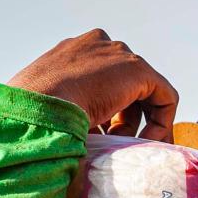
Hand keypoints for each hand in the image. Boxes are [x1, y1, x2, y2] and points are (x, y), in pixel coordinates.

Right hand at [8, 29, 178, 141]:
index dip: (108, 116)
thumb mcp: (50, 112)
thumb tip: (82, 138)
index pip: (101, 83)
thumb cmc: (33, 120)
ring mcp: (116, 54)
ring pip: (146, 92)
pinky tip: (148, 144)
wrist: (35, 111)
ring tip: (131, 151)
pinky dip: (161, 122)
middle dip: (126, 121)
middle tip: (123, 148)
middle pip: (125, 86)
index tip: (106, 141)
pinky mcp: (136, 69)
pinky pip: (164, 96)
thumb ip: (70, 114)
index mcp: (71, 55)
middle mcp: (96, 47)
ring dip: (141, 125)